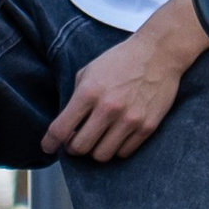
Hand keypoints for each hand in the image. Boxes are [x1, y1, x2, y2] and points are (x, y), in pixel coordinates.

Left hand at [43, 28, 192, 162]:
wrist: (159, 53)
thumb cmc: (122, 60)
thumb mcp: (89, 71)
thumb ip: (76, 98)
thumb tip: (67, 123)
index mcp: (89, 92)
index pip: (60, 129)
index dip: (49, 143)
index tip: (48, 146)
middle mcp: (108, 108)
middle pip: (80, 148)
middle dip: (73, 147)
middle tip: (76, 140)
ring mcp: (130, 119)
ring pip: (102, 155)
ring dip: (96, 150)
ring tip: (98, 138)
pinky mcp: (147, 126)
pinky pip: (124, 152)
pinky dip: (117, 148)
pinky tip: (116, 136)